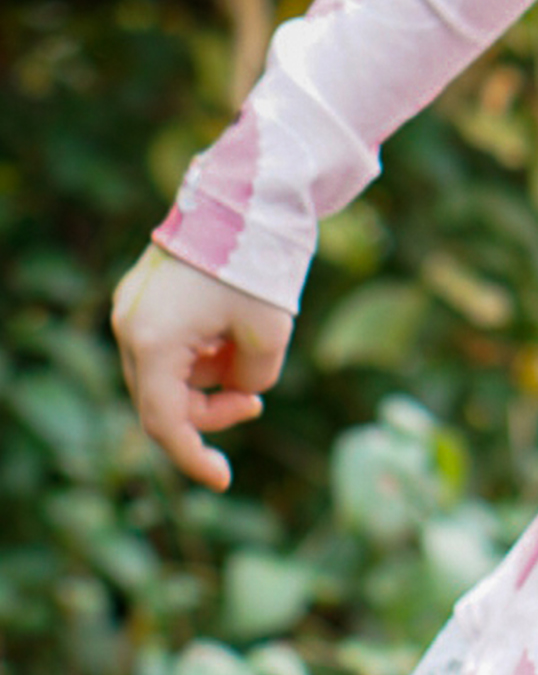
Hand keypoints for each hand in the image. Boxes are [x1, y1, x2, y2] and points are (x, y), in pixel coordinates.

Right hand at [111, 244, 292, 491]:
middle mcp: (130, 326)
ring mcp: (133, 308)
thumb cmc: (257, 263)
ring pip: (166, 374)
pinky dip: (200, 354)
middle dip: (210, 410)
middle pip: (162, 400)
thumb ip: (253, 379)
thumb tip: (240, 388)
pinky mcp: (146, 294)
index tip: (223, 480)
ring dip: (208, 379)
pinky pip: (168, 345)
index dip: (193, 457)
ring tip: (249, 348)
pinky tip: (231, 332)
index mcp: (152, 341)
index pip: (164, 422)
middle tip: (255, 404)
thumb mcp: (270, 334)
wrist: (245, 195)